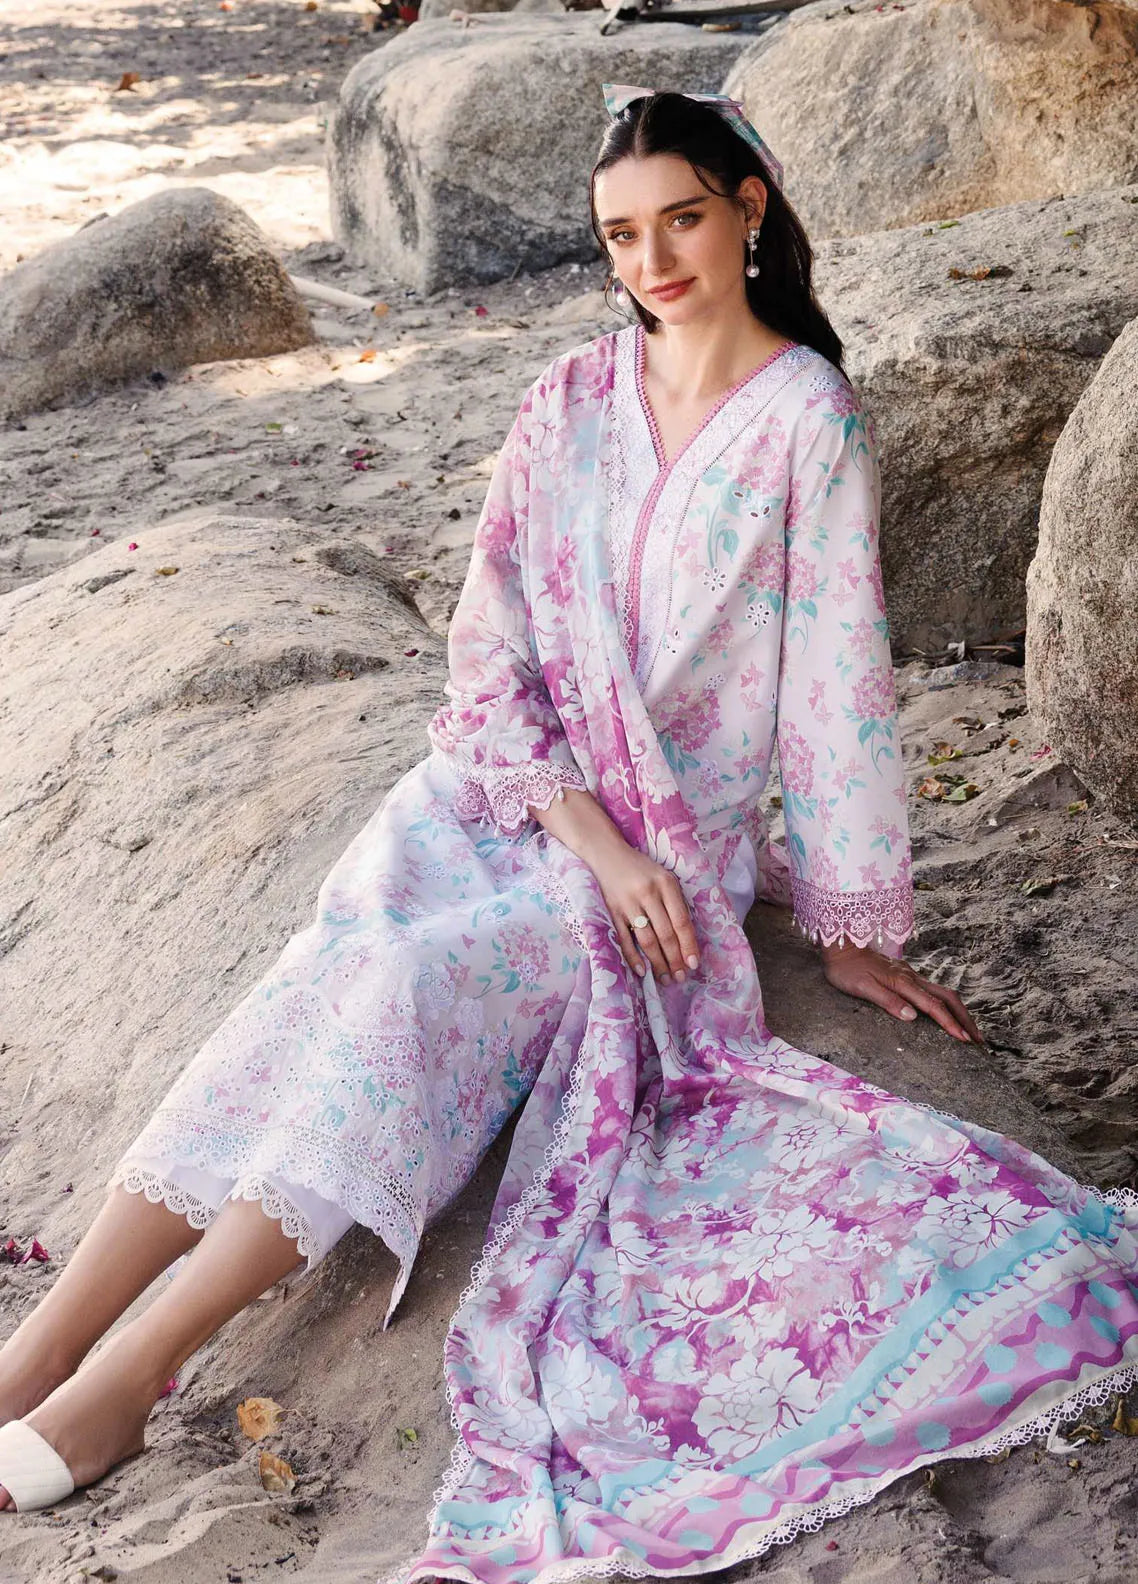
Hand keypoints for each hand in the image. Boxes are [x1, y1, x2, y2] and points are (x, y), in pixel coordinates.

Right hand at [588, 839, 700, 984]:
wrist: (606, 853)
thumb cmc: (641, 868)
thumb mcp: (663, 877)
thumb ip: (675, 902)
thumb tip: (685, 938)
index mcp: (666, 883)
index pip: (681, 921)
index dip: (688, 945)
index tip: (694, 964)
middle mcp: (648, 893)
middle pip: (665, 934)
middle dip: (675, 959)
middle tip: (681, 977)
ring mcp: (628, 903)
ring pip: (647, 940)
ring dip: (658, 963)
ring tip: (666, 978)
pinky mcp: (612, 911)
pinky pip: (624, 939)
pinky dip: (633, 957)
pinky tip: (642, 971)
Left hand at [819, 941, 984, 1043]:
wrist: (841, 946)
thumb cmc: (847, 970)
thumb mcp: (862, 988)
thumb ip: (887, 1001)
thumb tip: (912, 1016)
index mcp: (902, 983)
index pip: (933, 1006)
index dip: (950, 1023)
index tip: (964, 1039)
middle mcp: (911, 977)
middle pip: (947, 998)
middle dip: (965, 1018)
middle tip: (979, 1040)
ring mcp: (910, 975)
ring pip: (943, 992)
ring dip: (959, 1011)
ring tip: (969, 1030)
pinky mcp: (905, 975)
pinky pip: (933, 990)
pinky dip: (946, 1004)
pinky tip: (947, 1013)